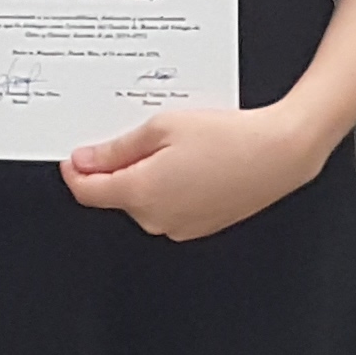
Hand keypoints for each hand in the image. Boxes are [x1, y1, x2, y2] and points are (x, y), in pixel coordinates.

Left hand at [62, 102, 325, 242]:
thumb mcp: (162, 127)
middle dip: (118, 167)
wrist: (280, 153)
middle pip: (116, 194)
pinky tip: (192, 161)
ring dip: (145, 175)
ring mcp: (178, 227)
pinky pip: (168, 206)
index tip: (75, 155)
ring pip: (142, 200)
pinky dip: (169, 185)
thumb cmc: (229, 138)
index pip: (87, 192)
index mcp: (140, 193)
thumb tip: (84, 162)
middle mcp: (156, 219)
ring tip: (175, 145)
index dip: (75, 171)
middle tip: (141, 134)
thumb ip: (116, 149)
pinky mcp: (198, 226)